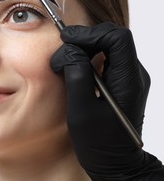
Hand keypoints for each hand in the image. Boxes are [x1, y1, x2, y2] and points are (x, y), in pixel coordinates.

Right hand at [51, 22, 163, 179]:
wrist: (115, 162)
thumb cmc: (99, 143)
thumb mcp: (81, 111)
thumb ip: (76, 76)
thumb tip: (69, 50)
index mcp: (128, 80)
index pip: (117, 38)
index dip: (89, 33)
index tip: (66, 40)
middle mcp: (133, 74)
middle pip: (112, 37)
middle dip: (84, 39)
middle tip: (62, 53)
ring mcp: (128, 77)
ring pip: (108, 45)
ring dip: (84, 47)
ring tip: (65, 63)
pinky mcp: (120, 81)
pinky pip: (106, 57)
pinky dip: (87, 56)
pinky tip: (74, 68)